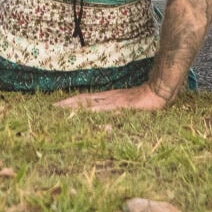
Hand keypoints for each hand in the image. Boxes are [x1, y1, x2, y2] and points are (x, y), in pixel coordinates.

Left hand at [58, 84, 172, 113]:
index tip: (58, 105)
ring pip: (89, 103)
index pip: (87, 99)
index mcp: (109, 98)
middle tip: (52, 107)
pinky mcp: (119, 105)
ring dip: (74, 106)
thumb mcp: (130, 105)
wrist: (158, 93)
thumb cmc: (147, 99)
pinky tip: (81, 111)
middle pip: (84, 100)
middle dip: (68, 104)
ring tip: (59, 108)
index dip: (72, 102)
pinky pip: (101, 108)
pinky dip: (89, 110)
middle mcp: (108, 99)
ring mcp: (113, 101)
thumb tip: (109, 118)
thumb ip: (121, 107)